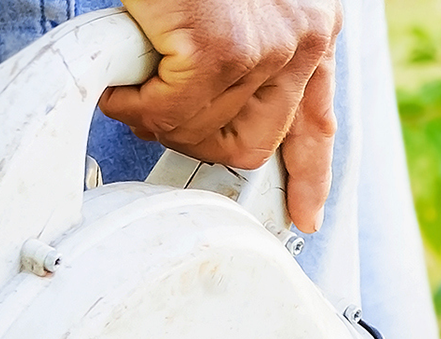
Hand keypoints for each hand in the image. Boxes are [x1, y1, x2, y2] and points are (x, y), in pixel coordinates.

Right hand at [99, 0, 342, 232]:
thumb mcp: (239, 8)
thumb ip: (249, 57)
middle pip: (254, 145)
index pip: (318, 120)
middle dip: (199, 143)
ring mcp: (265, 47)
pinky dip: (135, 104)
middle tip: (158, 118)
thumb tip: (219, 118)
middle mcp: (302, 39)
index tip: (305, 214)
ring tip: (132, 90)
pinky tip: (122, 82)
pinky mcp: (221, 49)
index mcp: (312, 27)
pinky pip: (171, 114)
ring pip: (207, 134)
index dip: (310, 174)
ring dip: (158, 121)